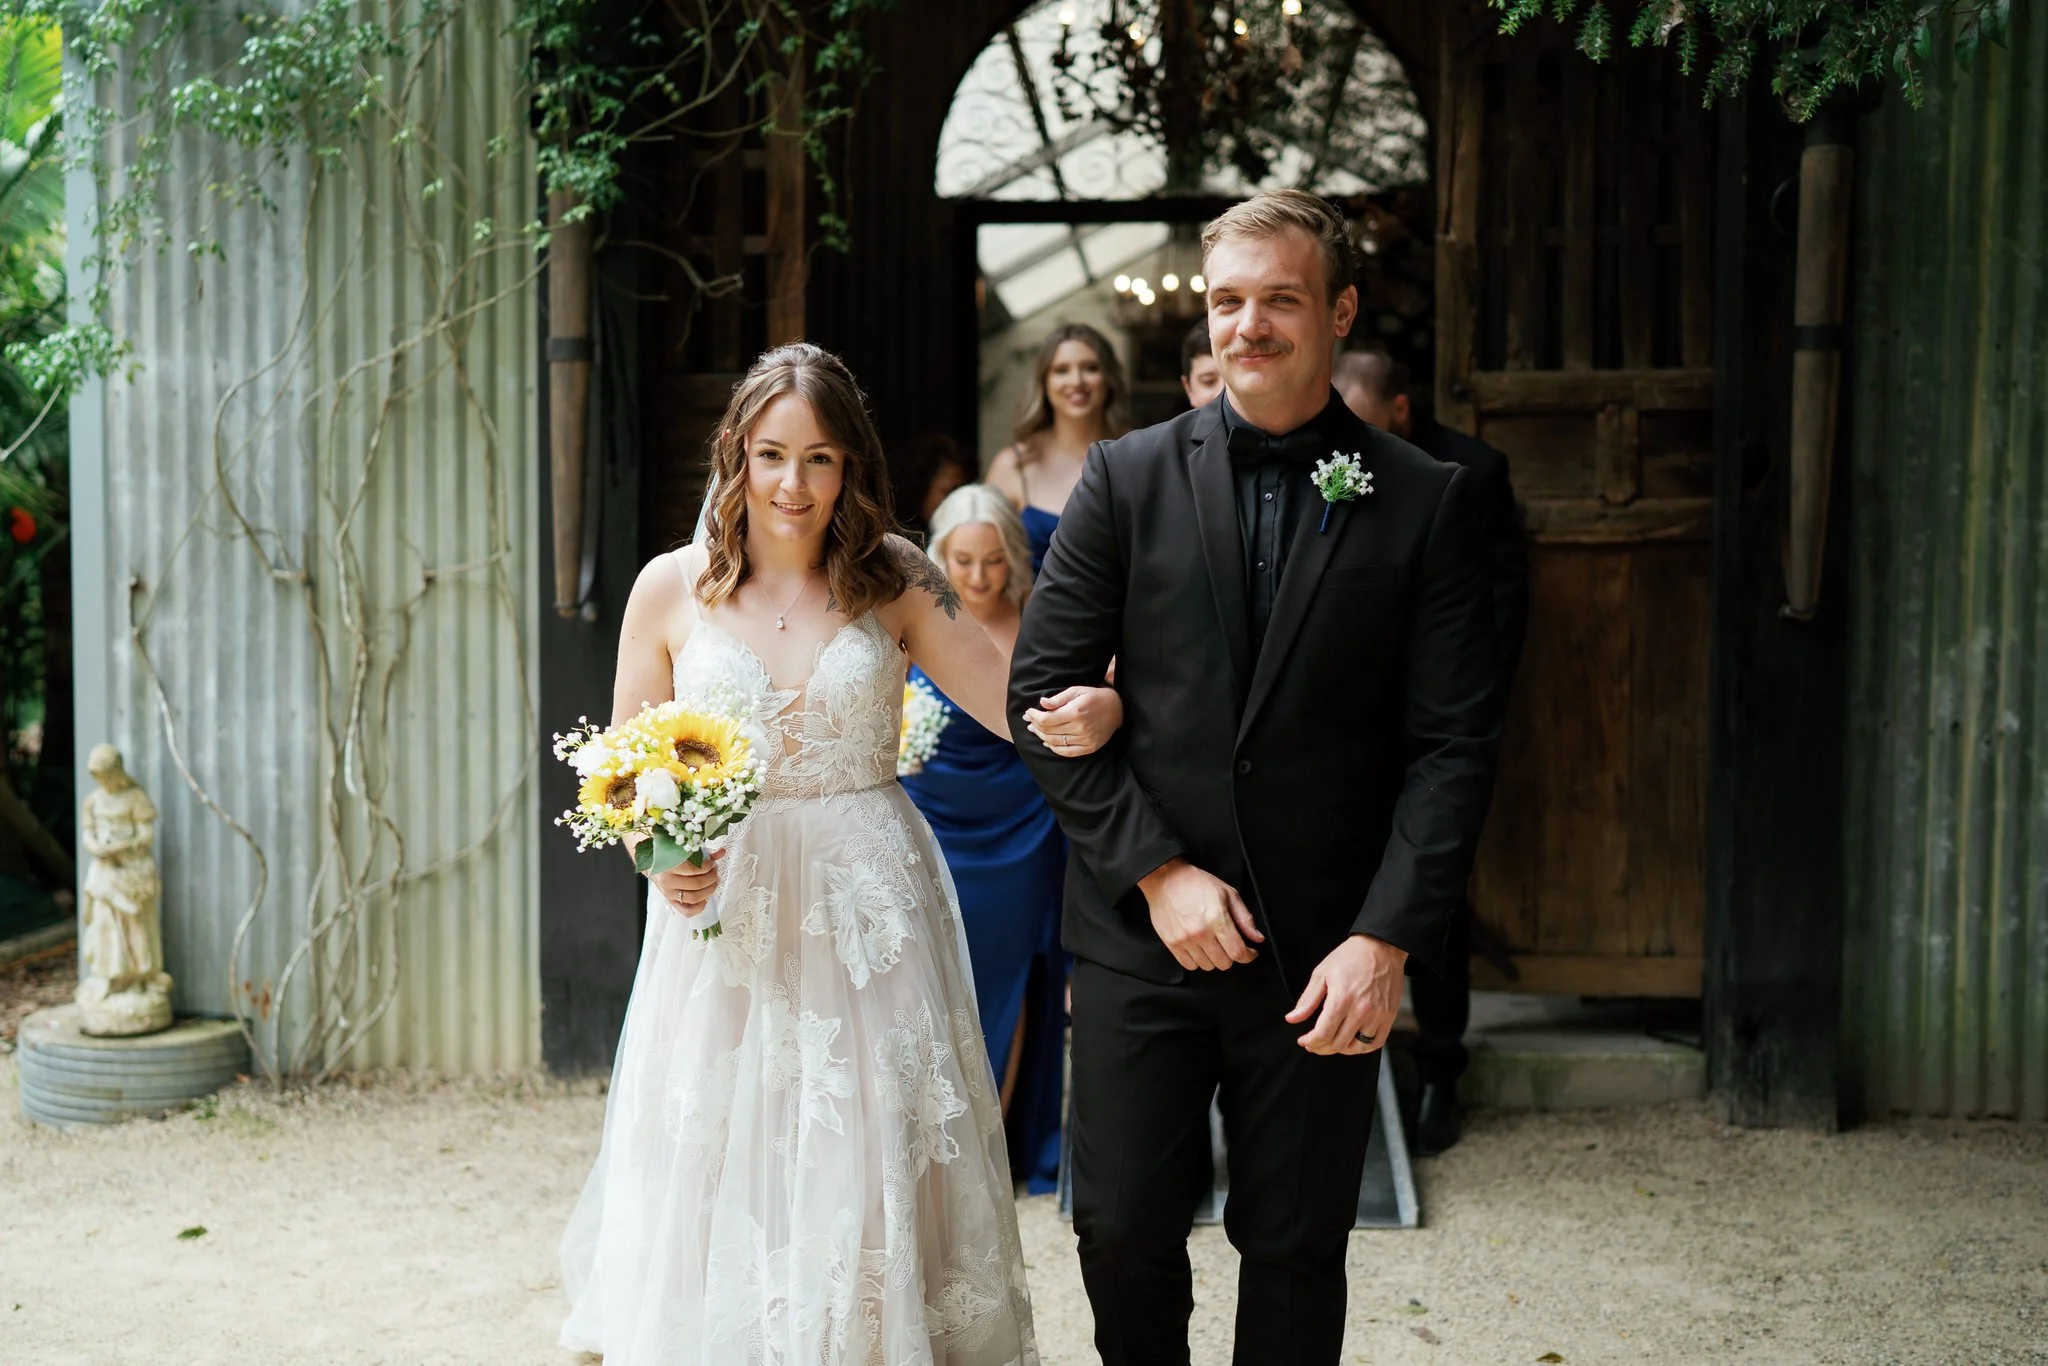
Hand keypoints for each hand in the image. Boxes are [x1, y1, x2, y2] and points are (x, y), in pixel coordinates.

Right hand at [647, 847, 724, 916]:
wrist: (652, 866)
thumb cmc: (669, 857)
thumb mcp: (684, 852)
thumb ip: (703, 853)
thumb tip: (722, 852)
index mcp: (669, 865)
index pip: (694, 869)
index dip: (708, 867)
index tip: (712, 864)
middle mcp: (668, 881)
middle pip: (697, 884)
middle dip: (711, 878)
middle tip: (715, 872)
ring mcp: (669, 893)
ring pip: (694, 898)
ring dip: (709, 890)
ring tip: (714, 882)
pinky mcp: (671, 902)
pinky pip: (687, 911)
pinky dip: (699, 907)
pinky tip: (705, 898)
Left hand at [1024, 685, 1123, 757]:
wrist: (1117, 709)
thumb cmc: (1094, 696)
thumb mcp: (1076, 690)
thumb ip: (1058, 698)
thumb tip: (1042, 703)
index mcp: (1075, 712)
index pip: (1046, 719)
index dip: (1034, 717)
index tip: (1029, 713)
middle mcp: (1080, 727)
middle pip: (1049, 731)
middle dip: (1035, 725)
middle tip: (1029, 721)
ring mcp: (1085, 739)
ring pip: (1055, 742)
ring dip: (1042, 737)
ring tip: (1035, 730)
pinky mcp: (1089, 747)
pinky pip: (1067, 752)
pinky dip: (1054, 749)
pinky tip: (1047, 743)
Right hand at [1136, 859, 1263, 971]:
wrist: (1166, 879)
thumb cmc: (1196, 883)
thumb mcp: (1228, 894)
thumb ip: (1245, 918)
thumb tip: (1257, 938)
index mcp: (1217, 919)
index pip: (1238, 952)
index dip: (1248, 956)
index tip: (1249, 953)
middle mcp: (1200, 933)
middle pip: (1224, 963)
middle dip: (1231, 955)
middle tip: (1228, 944)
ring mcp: (1184, 940)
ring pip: (1207, 966)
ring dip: (1213, 958)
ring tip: (1211, 944)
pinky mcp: (1171, 943)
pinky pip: (1189, 965)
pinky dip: (1197, 960)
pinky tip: (1198, 947)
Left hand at [1285, 934, 1406, 1055]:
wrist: (1382, 947)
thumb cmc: (1351, 957)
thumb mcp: (1322, 973)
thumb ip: (1307, 1000)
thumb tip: (1292, 1019)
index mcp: (1341, 999)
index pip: (1323, 1034)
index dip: (1310, 1041)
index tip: (1304, 1040)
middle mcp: (1361, 1010)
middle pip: (1338, 1043)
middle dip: (1321, 1048)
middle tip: (1313, 1044)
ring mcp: (1377, 1015)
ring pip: (1357, 1047)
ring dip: (1341, 1049)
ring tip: (1331, 1043)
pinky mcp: (1389, 1016)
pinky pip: (1376, 1042)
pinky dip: (1362, 1048)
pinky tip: (1352, 1043)